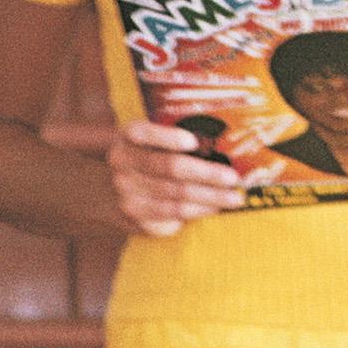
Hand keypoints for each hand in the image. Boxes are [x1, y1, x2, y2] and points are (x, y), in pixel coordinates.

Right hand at [108, 119, 243, 238]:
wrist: (114, 187)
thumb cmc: (150, 156)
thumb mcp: (153, 140)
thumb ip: (179, 139)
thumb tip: (226, 148)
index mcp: (129, 136)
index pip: (145, 133)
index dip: (168, 138)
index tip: (193, 141)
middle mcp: (123, 162)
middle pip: (170, 168)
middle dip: (206, 173)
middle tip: (233, 178)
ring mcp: (126, 190)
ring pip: (175, 195)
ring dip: (210, 197)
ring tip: (234, 197)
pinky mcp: (133, 215)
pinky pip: (172, 214)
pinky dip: (198, 210)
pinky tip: (214, 207)